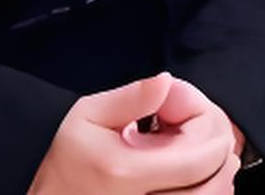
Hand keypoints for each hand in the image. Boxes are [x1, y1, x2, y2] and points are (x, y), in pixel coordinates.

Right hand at [27, 73, 232, 194]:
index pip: (200, 157)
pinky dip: (206, 185)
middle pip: (216, 183)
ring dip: (215, 167)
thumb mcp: (87, 114)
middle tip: (188, 120)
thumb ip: (131, 98)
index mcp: (128, 171)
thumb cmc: (63, 156)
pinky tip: (187, 166)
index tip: (179, 104)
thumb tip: (167, 82)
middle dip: (217, 144)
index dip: (207, 124)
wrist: (47, 194)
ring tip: (188, 142)